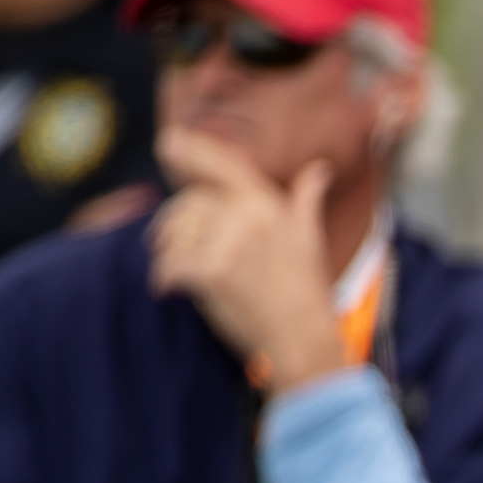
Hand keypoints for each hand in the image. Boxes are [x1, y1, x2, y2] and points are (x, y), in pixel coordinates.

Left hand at [147, 129, 345, 388]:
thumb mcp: (309, 241)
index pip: (224, 166)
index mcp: (269, 206)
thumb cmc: (306, 296)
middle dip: (172, 223)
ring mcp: (230, 243)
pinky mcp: (212, 271)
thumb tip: (320, 170)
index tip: (168, 140)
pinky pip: (170, 264)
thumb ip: (306, 201)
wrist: (305, 342)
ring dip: (167, 252)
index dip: (193, 150)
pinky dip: (163, 278)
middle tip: (166, 244)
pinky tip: (169, 290)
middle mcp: (250, 218)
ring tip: (175, 272)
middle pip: (189, 202)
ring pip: (176, 233)